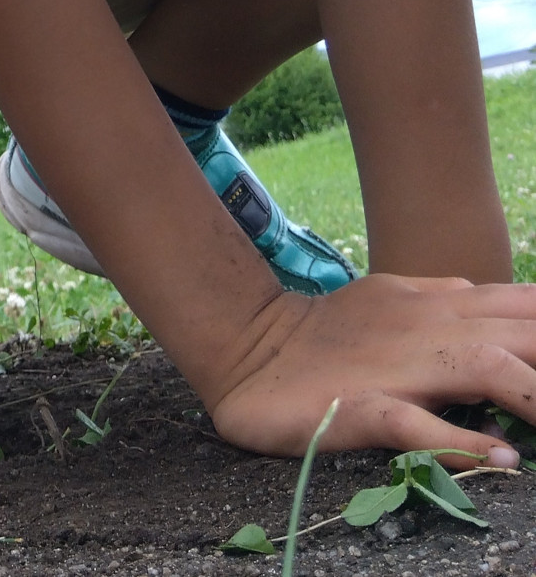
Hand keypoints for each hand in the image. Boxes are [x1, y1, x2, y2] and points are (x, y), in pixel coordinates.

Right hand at [208, 274, 535, 467]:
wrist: (247, 346)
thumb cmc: (327, 335)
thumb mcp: (395, 303)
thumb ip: (448, 300)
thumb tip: (492, 296)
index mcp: (440, 304)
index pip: (529, 307)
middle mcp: (430, 328)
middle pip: (524, 334)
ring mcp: (396, 366)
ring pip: (486, 368)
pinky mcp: (361, 407)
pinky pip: (416, 424)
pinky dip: (461, 441)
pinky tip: (500, 460)